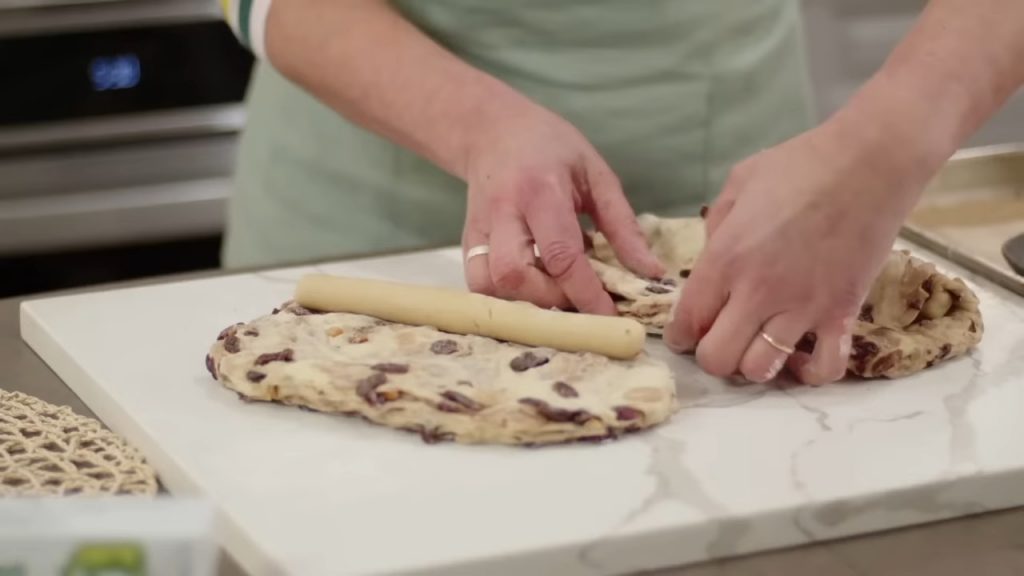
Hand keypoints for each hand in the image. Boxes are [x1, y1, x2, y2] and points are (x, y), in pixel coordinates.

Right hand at [461, 99, 663, 312]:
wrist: (492, 130)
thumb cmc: (551, 148)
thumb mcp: (596, 174)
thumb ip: (623, 226)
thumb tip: (650, 273)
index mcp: (541, 191)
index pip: (560, 254)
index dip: (586, 293)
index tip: (610, 317)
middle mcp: (503, 213)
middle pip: (514, 276)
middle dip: (551, 301)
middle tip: (580, 300)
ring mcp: (478, 230)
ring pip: (490, 286)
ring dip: (526, 303)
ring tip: (557, 294)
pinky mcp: (467, 242)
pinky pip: (479, 284)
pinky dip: (505, 298)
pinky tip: (532, 288)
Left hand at [663, 120, 928, 384]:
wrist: (872, 161)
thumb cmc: (801, 163)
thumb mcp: (738, 183)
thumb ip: (717, 226)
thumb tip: (712, 258)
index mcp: (725, 258)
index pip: (687, 320)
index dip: (681, 335)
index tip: (687, 333)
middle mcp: (758, 291)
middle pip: (718, 359)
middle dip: (712, 356)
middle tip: (722, 340)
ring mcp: (802, 307)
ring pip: (761, 371)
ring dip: (754, 366)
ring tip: (759, 346)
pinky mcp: (842, 313)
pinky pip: (824, 368)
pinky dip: (810, 373)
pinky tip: (802, 357)